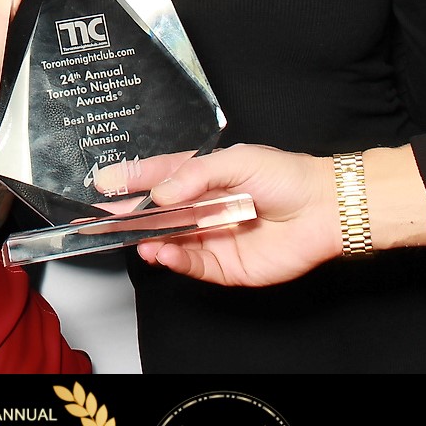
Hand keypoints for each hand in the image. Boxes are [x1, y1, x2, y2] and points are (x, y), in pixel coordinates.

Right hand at [124, 145, 341, 285]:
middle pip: (157, 214)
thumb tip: (162, 193)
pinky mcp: (225, 266)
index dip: (131, 181)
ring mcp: (212, 237)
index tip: (104, 183)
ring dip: (149, 240)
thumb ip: (195, 175)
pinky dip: (174, 260)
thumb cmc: (288, 177)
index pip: (158, 178)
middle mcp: (203, 208)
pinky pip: (192, 265)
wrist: (326, 209)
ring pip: (170, 242)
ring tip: (137, 237)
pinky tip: (162, 252)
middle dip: (127, 216)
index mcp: (203, 178)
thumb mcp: (237, 160)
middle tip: (100, 218)